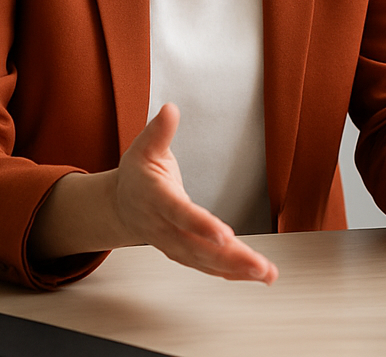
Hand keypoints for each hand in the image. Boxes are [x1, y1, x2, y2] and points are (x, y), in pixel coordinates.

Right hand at [109, 104, 277, 283]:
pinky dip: (230, 273)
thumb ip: (159, 131)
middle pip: (198, 246)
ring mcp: (173, 243)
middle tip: (260, 266)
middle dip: (231, 258)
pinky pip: (207, 266)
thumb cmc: (136, 175)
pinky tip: (254, 275)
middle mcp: (164, 227)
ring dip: (237, 269)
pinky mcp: (183, 252)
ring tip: (266, 273)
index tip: (225, 235)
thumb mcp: (143, 147)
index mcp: (156, 199)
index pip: (180, 214)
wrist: (119, 206)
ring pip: (205, 261)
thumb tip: (170, 110)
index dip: (201, 225)